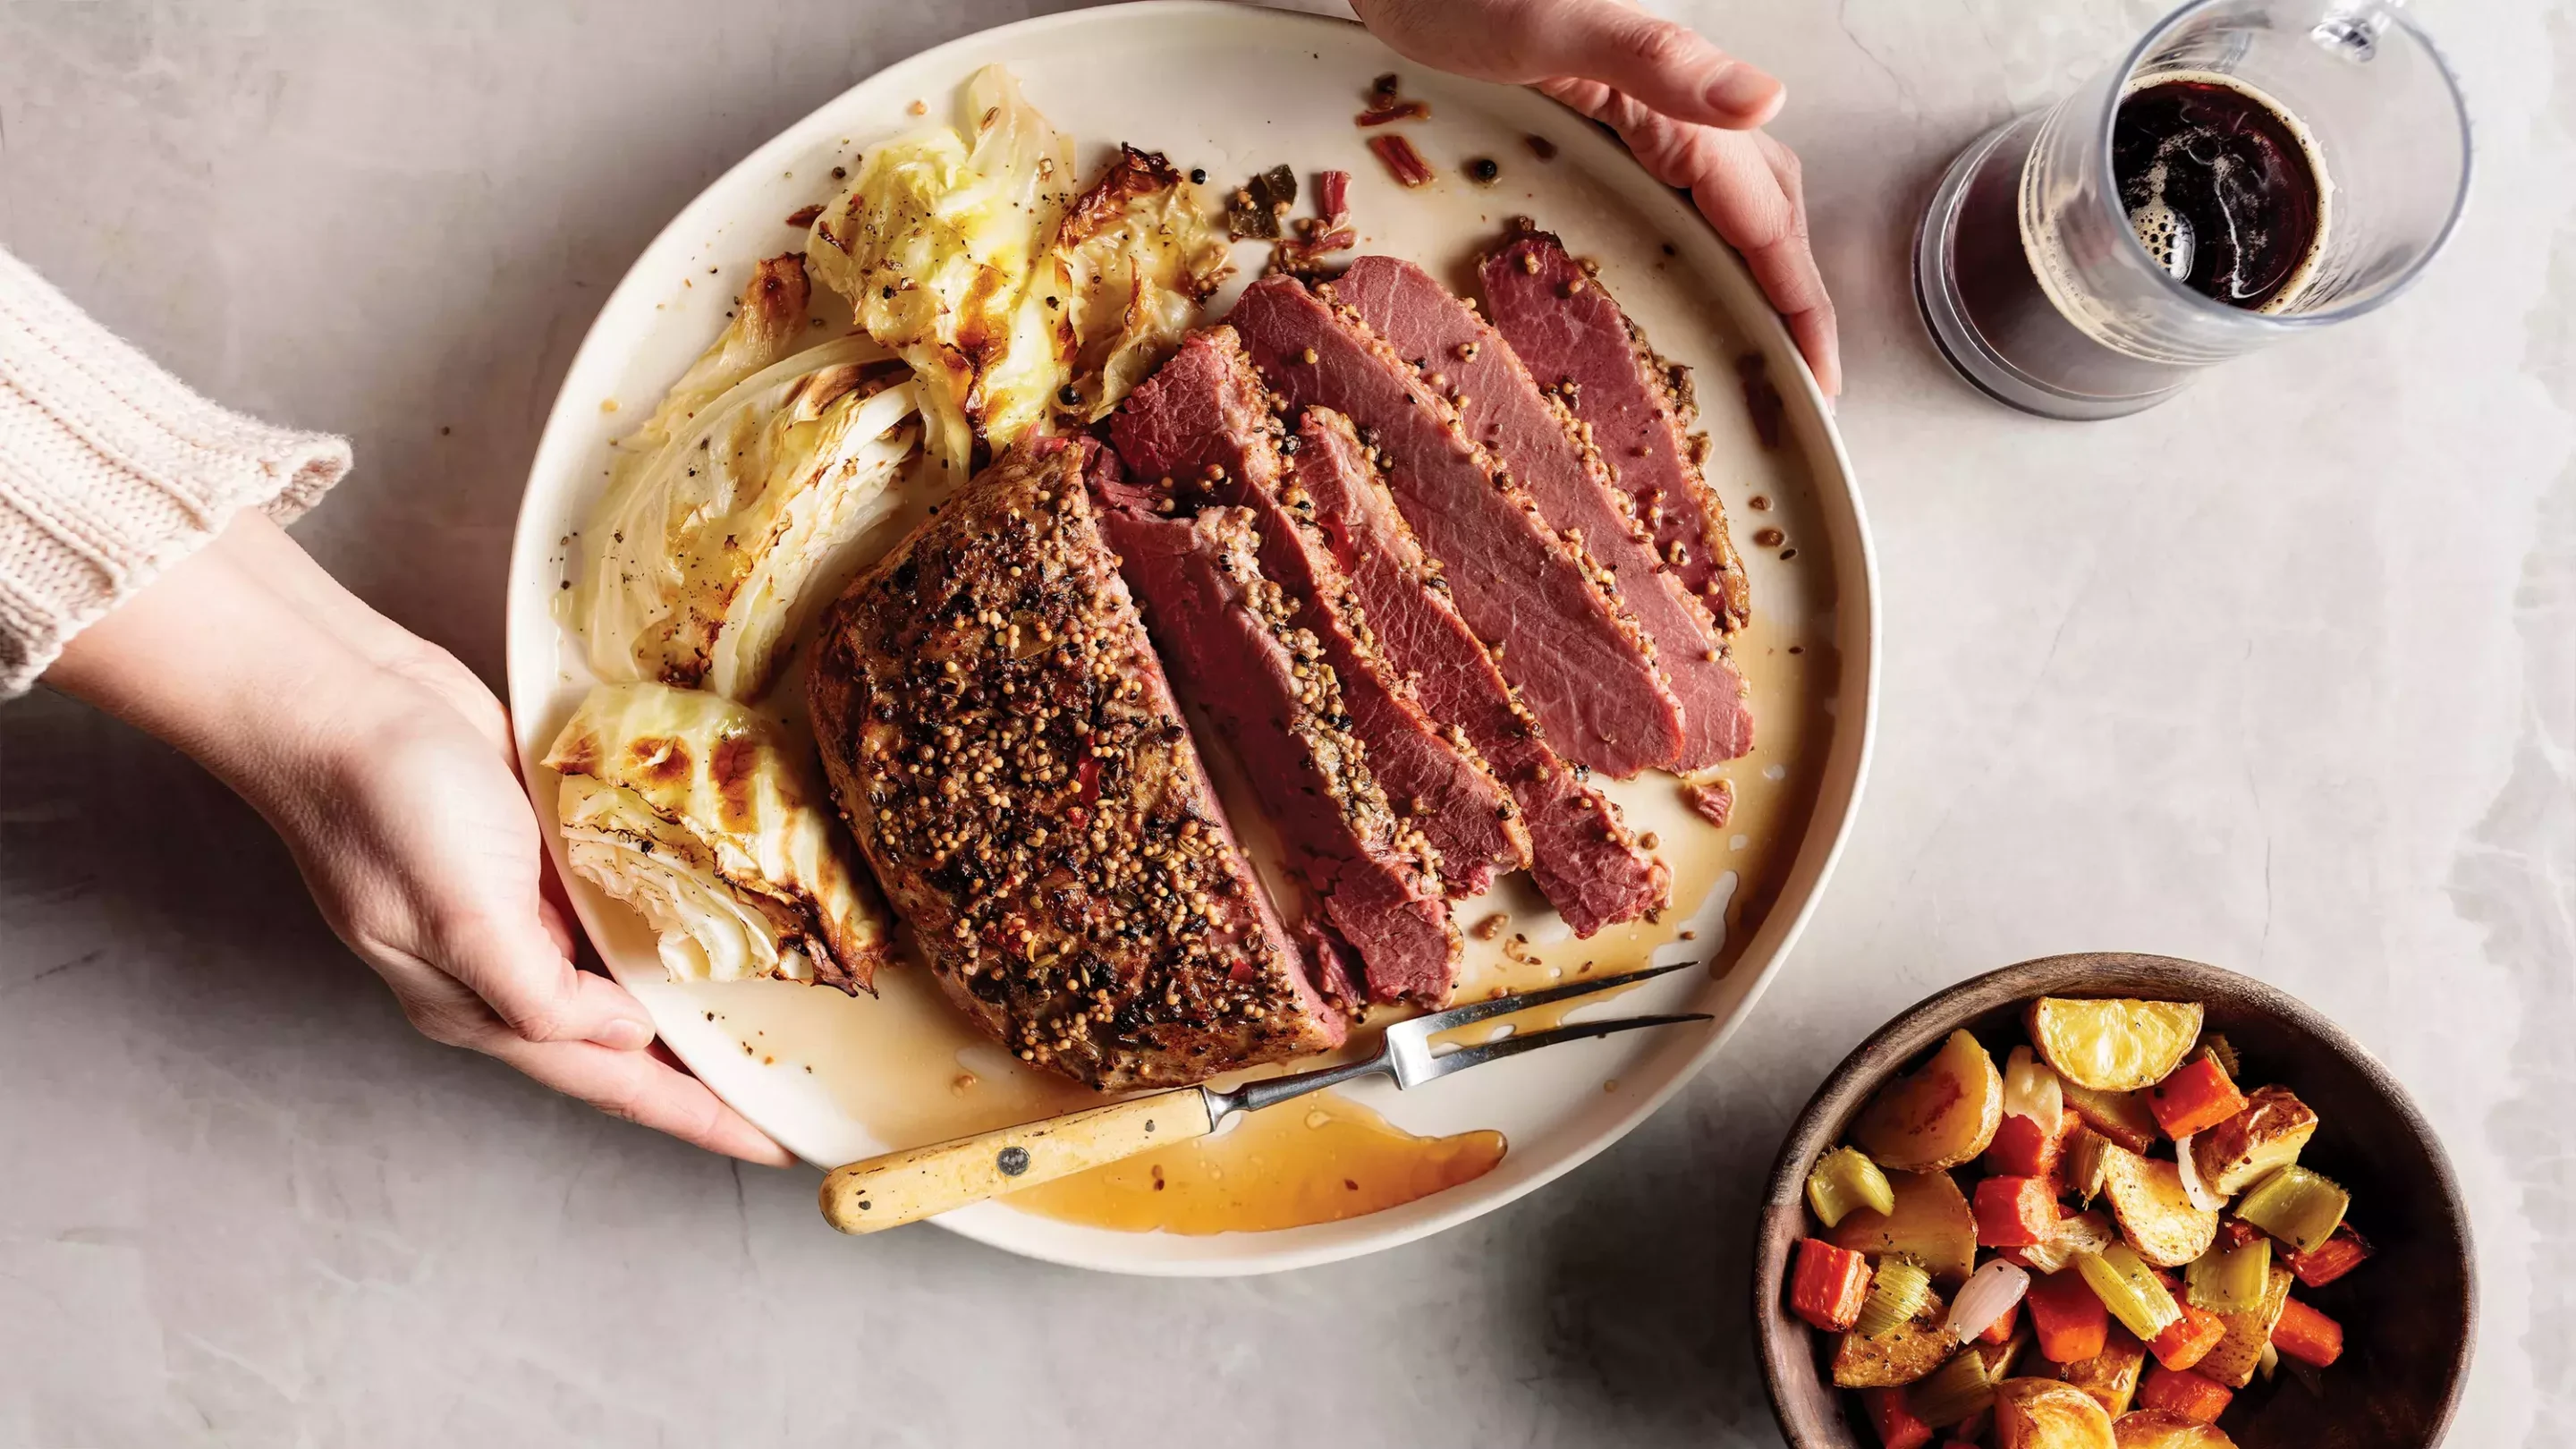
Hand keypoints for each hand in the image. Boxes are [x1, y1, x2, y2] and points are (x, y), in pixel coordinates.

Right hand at [46, 512, 791, 1165]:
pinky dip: (671, 928)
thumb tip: (627, 1039)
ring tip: (774, 1028)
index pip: (610, 1081)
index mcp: (477, 1006)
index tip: (776, 1151)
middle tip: (792, 1101)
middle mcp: (503, 971)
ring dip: (693, 1006)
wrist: (338, 693)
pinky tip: (721, 928)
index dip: (696, 1117)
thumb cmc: (384, 803)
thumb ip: (539, 995)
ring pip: (625, 980)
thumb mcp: (460, 915)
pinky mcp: (535, 856)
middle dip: (705, 1078)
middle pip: (625, 1046)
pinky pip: (619, 910)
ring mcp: (520, 914)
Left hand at [1350, 0, 1840, 395]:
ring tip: (1770, 341)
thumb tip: (1766, 98)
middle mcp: (1677, 103)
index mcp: (1679, 97)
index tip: (1821, 378)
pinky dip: (1707, 241)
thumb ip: (1658, 58)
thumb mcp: (1552, 24)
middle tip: (1808, 378)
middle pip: (1768, 210)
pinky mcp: (1609, 112)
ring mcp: (1644, 108)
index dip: (1798, 302)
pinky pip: (1682, 188)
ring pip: (1732, 199)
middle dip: (1795, 296)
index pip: (1766, 217)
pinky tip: (1693, 271)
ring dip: (1760, 270)